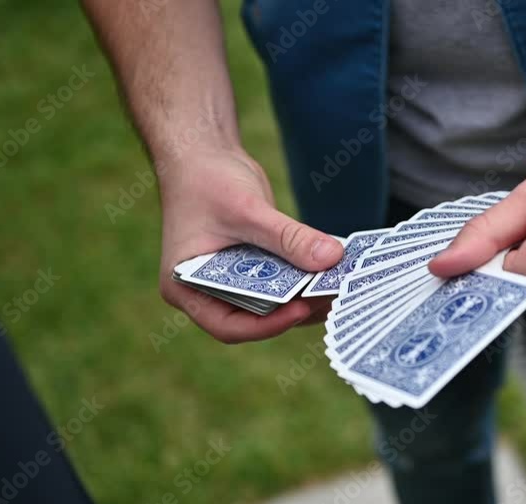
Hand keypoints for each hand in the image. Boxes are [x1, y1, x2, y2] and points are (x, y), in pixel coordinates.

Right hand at [158, 148, 342, 342]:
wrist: (202, 154)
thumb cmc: (206, 180)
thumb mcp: (247, 209)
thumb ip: (288, 237)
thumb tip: (332, 257)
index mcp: (187, 287)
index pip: (228, 326)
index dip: (267, 326)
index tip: (301, 308)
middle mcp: (207, 292)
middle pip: (255, 317)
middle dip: (294, 310)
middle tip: (332, 297)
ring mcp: (232, 281)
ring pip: (273, 303)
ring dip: (306, 296)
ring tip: (339, 285)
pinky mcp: (254, 268)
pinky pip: (281, 282)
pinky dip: (303, 278)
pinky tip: (332, 269)